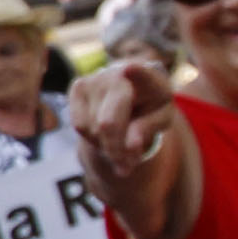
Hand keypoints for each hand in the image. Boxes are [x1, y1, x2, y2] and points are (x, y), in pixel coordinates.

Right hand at [70, 57, 177, 189]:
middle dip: (115, 150)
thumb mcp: (160, 120)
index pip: (143, 74)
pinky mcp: (78, 86)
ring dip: (106, 145)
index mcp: (151, 78)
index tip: (130, 70)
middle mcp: (119, 74)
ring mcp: (95, 79)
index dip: (136, 73)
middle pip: (109, 123)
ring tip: (119, 142)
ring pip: (93, 129)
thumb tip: (129, 146)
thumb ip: (147, 131)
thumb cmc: (150, 106)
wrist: (130, 90)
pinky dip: (92, 137)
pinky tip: (104, 131)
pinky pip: (80, 125)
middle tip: (126, 168)